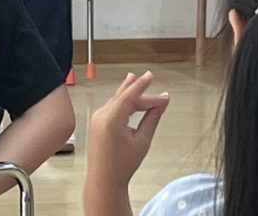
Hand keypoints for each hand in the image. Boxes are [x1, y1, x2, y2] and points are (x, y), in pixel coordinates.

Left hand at [86, 71, 169, 189]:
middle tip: (159, 96)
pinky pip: (111, 106)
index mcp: (111, 120)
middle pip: (124, 98)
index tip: (150, 76)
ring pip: (117, 100)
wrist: (104, 181)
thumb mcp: (142, 142)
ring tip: (138, 81)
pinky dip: (122, 102)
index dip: (141, 85)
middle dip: (142, 95)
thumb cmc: (122, 166)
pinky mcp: (96, 122)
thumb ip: (151, 120)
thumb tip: (161, 105)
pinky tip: (128, 97)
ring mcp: (97, 118)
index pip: (129, 96)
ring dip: (131, 96)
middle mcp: (101, 116)